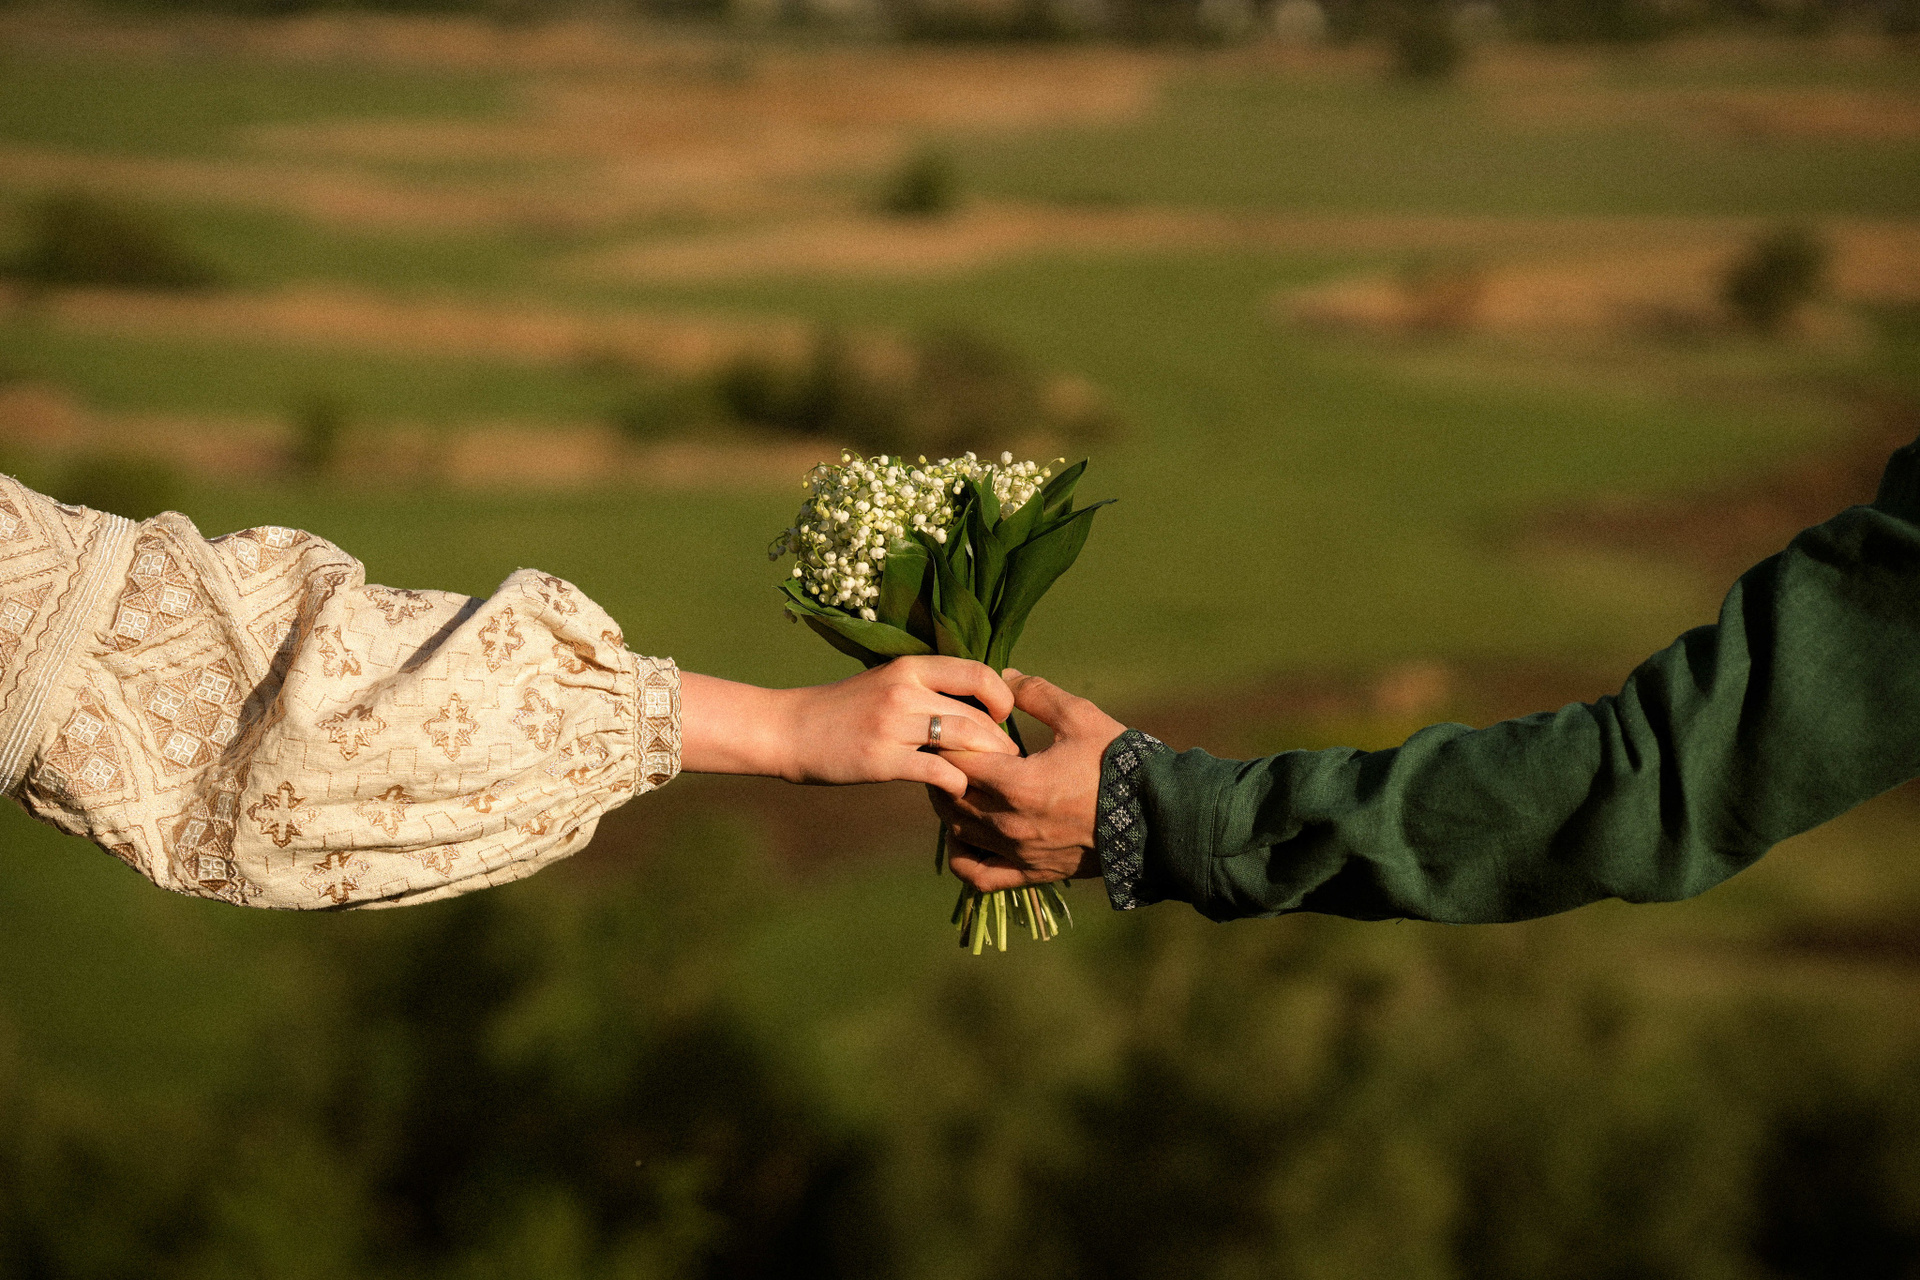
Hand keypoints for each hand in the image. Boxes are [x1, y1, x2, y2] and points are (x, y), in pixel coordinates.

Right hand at [681, 657, 1016, 796]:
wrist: (788, 729)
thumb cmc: (842, 710)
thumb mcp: (885, 682)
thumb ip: (926, 687)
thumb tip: (978, 703)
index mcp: (909, 666)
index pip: (978, 673)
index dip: (1002, 696)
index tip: (1004, 717)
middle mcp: (904, 690)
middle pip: (976, 715)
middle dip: (1000, 741)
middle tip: (1011, 760)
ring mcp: (892, 724)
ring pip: (964, 741)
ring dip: (987, 764)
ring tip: (996, 779)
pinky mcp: (881, 759)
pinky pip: (937, 770)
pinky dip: (958, 783)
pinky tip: (959, 791)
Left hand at [928, 669, 1125, 891]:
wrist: (1158, 820)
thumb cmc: (1119, 764)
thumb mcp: (1081, 717)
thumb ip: (1036, 693)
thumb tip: (1002, 676)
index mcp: (1017, 783)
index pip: (954, 761)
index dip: (946, 740)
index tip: (950, 726)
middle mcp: (1009, 823)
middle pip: (949, 796)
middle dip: (942, 771)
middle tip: (949, 750)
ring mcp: (1018, 853)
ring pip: (958, 831)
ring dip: (950, 806)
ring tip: (958, 783)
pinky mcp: (1031, 874)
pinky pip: (977, 875)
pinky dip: (961, 856)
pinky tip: (965, 834)